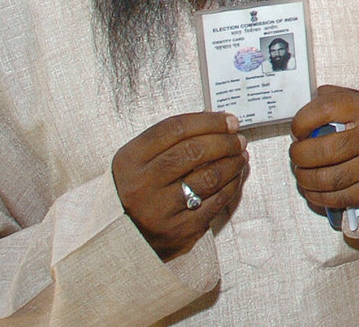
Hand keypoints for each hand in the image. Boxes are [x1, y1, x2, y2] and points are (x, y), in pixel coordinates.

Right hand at [112, 112, 247, 261]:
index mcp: (130, 161)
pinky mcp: (180, 230)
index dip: (209, 121)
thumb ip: (168, 141)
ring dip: (233, 162)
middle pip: (194, 151)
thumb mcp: (137, 162)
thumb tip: (215, 122)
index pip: (175, 129)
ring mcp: (161, 210)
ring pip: (209, 177)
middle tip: (239, 139)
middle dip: (225, 141)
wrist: (118, 239)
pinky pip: (215, 202)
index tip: (229, 120)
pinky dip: (232, 185)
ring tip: (240, 155)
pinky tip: (236, 176)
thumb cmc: (135, 191)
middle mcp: (143, 185)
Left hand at [289, 87, 358, 216]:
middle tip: (297, 154)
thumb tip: (308, 101)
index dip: (301, 121)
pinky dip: (317, 196)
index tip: (298, 129)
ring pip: (325, 179)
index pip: (324, 110)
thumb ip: (337, 97)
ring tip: (303, 172)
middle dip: (298, 155)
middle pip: (320, 150)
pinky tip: (314, 189)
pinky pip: (336, 198)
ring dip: (304, 178)